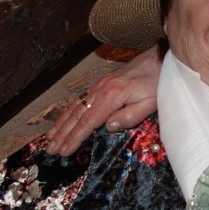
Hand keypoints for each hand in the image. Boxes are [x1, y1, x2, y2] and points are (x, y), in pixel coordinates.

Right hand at [44, 48, 161, 156]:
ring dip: (61, 124)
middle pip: (76, 115)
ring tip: (49, 139)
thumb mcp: (150, 103)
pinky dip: (68, 112)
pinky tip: (63, 120)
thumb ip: (129, 116)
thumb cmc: (157, 83)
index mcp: (111, 96)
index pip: (88, 122)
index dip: (74, 138)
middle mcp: (100, 89)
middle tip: (50, 150)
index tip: (63, 151)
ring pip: (75, 107)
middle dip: (62, 134)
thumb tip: (108, 127)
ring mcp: (99, 85)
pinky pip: (80, 100)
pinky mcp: (101, 83)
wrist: (159, 58)